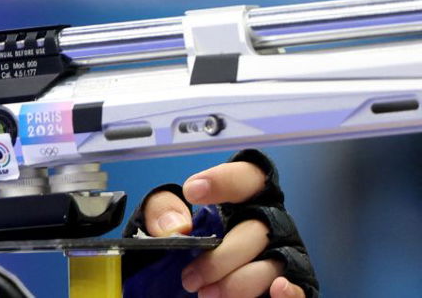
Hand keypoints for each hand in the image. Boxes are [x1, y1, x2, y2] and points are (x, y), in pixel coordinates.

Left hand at [141, 160, 306, 297]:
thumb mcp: (165, 217)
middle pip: (257, 230)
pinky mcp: (289, 287)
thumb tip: (175, 226)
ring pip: (273, 264)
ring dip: (241, 282)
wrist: (190, 279)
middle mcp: (269, 224)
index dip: (225, 180)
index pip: (248, 177)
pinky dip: (290, 293)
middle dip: (222, 256)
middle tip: (190, 278)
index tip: (193, 192)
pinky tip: (277, 291)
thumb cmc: (186, 241)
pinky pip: (300, 290)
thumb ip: (163, 210)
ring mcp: (283, 256)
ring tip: (207, 294)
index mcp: (242, 199)